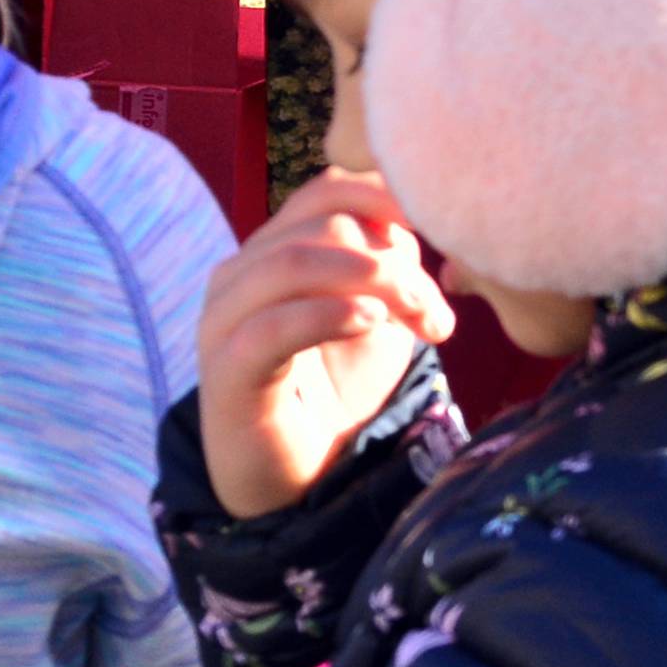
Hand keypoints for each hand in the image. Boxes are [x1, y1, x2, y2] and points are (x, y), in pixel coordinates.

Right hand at [198, 170, 455, 520]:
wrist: (303, 475)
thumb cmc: (341, 387)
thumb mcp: (381, 314)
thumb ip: (393, 264)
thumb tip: (422, 225)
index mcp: (275, 249)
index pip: (326, 191)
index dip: (387, 201)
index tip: (441, 233)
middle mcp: (241, 272)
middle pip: (322, 226)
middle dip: (394, 259)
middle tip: (435, 310)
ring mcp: (225, 319)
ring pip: (294, 263)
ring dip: (370, 280)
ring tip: (416, 315)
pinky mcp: (226, 369)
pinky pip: (272, 325)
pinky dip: (328, 314)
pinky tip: (372, 323)